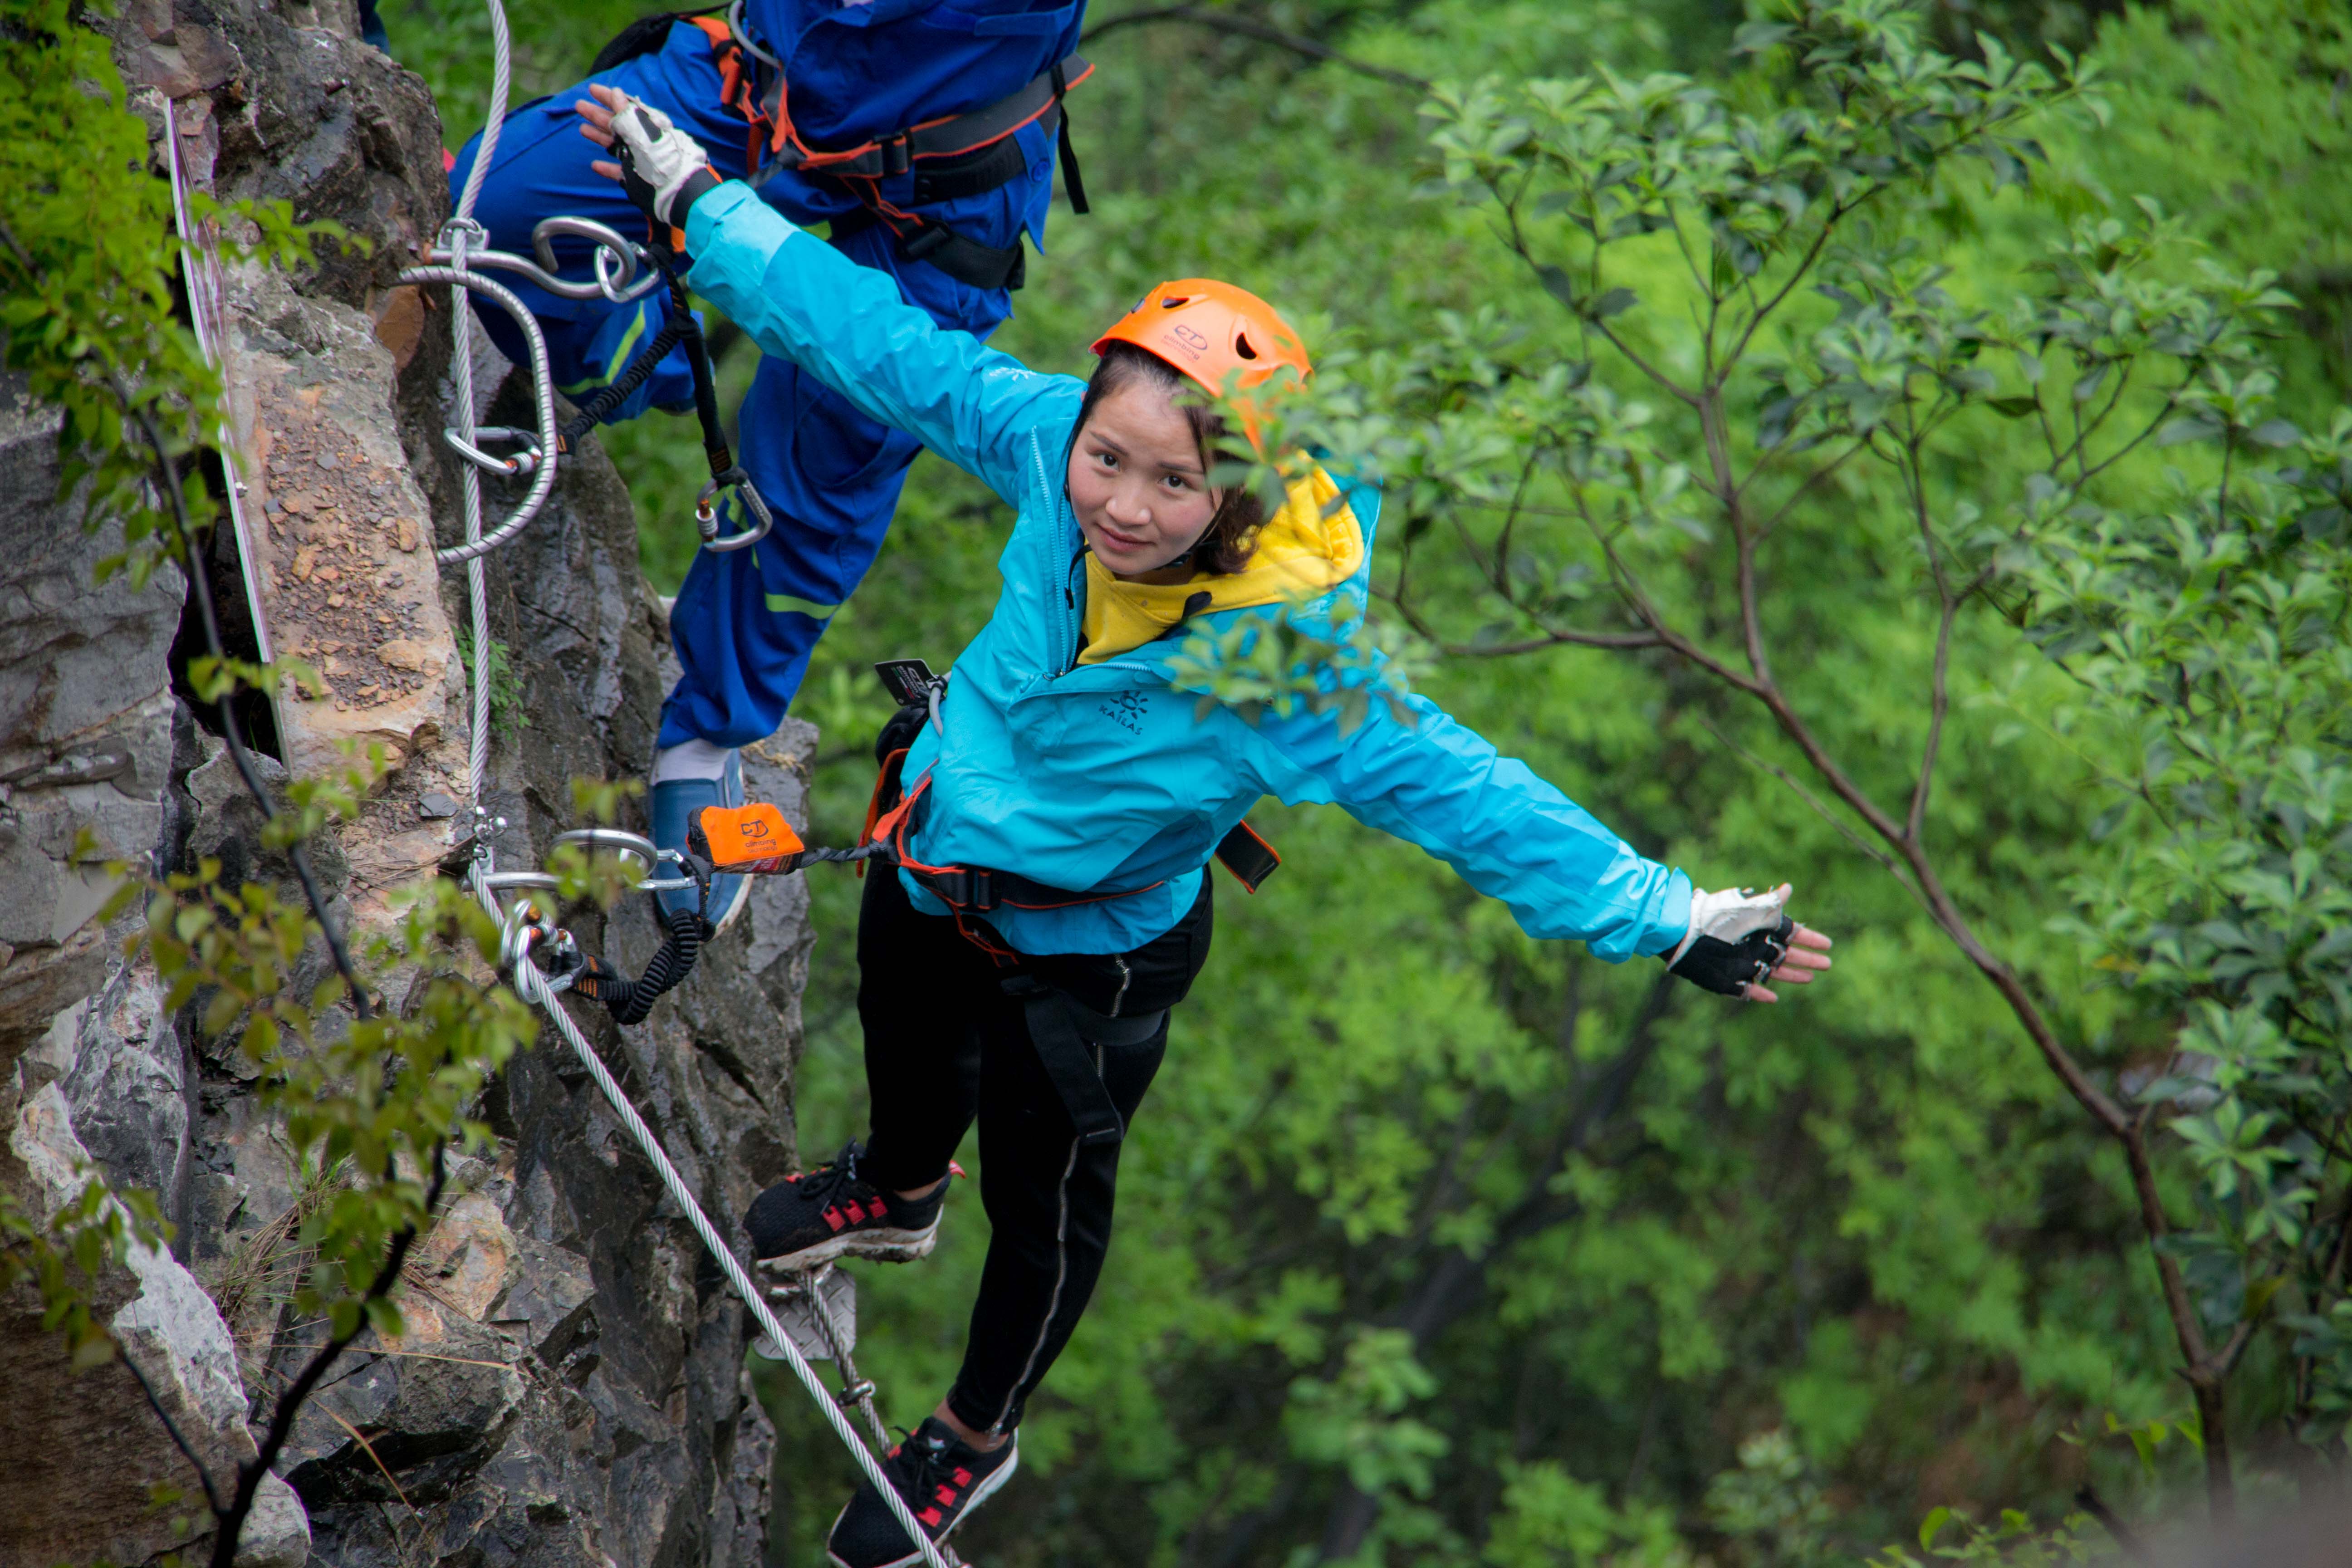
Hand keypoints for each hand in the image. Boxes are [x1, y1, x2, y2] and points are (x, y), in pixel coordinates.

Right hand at [574, 83, 715, 227]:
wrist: (677, 193)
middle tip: (579, 106)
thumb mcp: (641, 135)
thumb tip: (616, 93)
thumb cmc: (661, 162)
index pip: (625, 107)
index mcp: (646, 128)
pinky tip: (595, 165)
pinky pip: (619, 171)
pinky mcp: (638, 179)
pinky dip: (607, 168)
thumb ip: (627, 116)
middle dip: (598, 114)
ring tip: (582, 130)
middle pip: (617, 125)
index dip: (608, 97)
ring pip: (616, 145)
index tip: (592, 89)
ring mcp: (640, 160)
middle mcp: (642, 142)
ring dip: (599, 136)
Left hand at [1666, 883, 1832, 1001]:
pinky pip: (1746, 990)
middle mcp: (1752, 945)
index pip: (1790, 933)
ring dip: (1790, 976)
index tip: (1827, 944)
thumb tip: (1788, 888)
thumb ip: (1770, 904)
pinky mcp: (1728, 980)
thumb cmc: (1717, 916)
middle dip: (1807, 959)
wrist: (1684, 932)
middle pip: (1785, 954)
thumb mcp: (1747, 908)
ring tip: (1809, 978)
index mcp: (1759, 926)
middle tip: (1827, 964)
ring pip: (1771, 971)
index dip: (1809, 938)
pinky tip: (1774, 998)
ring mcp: (1741, 963)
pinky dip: (1759, 994)